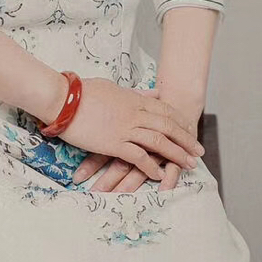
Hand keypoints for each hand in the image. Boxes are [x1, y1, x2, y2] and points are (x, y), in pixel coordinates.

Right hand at [59, 77, 202, 184]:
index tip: (191, 130)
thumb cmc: (83, 91)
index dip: (180, 121)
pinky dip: (151, 166)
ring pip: (159, 142)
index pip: (164, 110)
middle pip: (168, 127)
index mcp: (133, 99)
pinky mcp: (114, 143)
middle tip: (198, 151)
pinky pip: (138, 157)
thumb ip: (135, 93)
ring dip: (176, 154)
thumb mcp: (113, 87)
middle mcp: (134, 113)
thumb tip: (153, 93)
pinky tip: (159, 175)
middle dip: (186, 140)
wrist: (63, 98)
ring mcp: (125, 129)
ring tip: (188, 165)